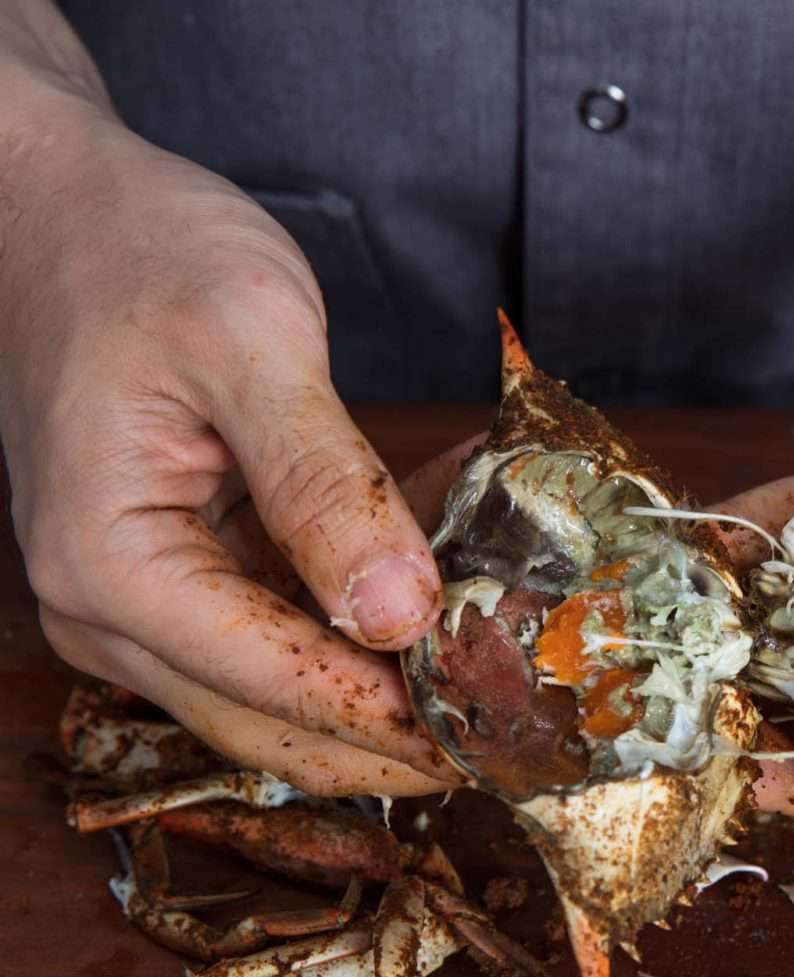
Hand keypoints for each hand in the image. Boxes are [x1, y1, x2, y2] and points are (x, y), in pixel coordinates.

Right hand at [0, 110, 457, 795]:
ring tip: (500, 683)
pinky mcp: (182, 579)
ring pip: (282, 701)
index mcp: (111, 565)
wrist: (71, 215)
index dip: (396, 719)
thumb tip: (397, 614)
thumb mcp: (251, 345)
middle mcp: (109, 613)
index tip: (501, 733)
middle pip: (276, 725)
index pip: (277, 684)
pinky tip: (447, 603)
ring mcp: (141, 605)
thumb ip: (325, 485)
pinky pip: (282, 637)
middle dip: (398, 741)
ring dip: (387, 701)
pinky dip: (365, 633)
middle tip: (518, 736)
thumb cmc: (145, 254)